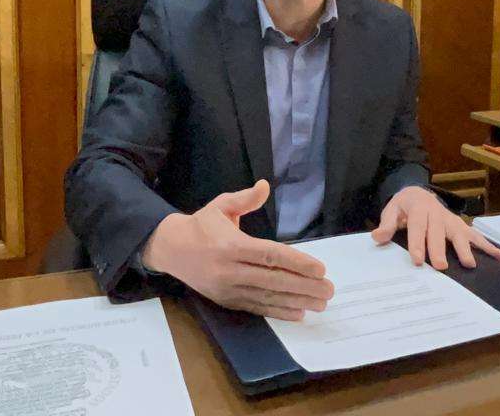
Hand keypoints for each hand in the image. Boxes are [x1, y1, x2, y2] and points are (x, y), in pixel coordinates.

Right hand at [141, 180, 333, 320]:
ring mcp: (228, 288)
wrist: (171, 249)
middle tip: (329, 289)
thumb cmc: (201, 225)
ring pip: (268, 297)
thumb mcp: (220, 205)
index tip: (320, 268)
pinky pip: (257, 308)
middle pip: (273, 280)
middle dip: (304, 286)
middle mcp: (230, 269)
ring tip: (321, 303)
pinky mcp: (226, 301)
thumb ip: (245, 199)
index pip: (270, 255)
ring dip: (297, 301)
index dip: (297, 263)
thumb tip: (265, 185)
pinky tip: (299, 312)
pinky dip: (279, 312)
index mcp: (231, 245)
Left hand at [370, 186, 499, 269]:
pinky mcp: (460, 224)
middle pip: (438, 232)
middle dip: (440, 249)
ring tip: (470, 264)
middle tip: (441, 267)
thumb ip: (386, 224)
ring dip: (465, 248)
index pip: (417, 227)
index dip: (417, 243)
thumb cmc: (404, 206)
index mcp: (418, 208)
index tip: (418, 261)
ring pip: (459, 233)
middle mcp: (437, 213)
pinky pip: (474, 234)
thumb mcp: (391, 210)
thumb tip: (377, 237)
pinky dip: (486, 244)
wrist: (418, 191)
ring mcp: (451, 219)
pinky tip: (498, 254)